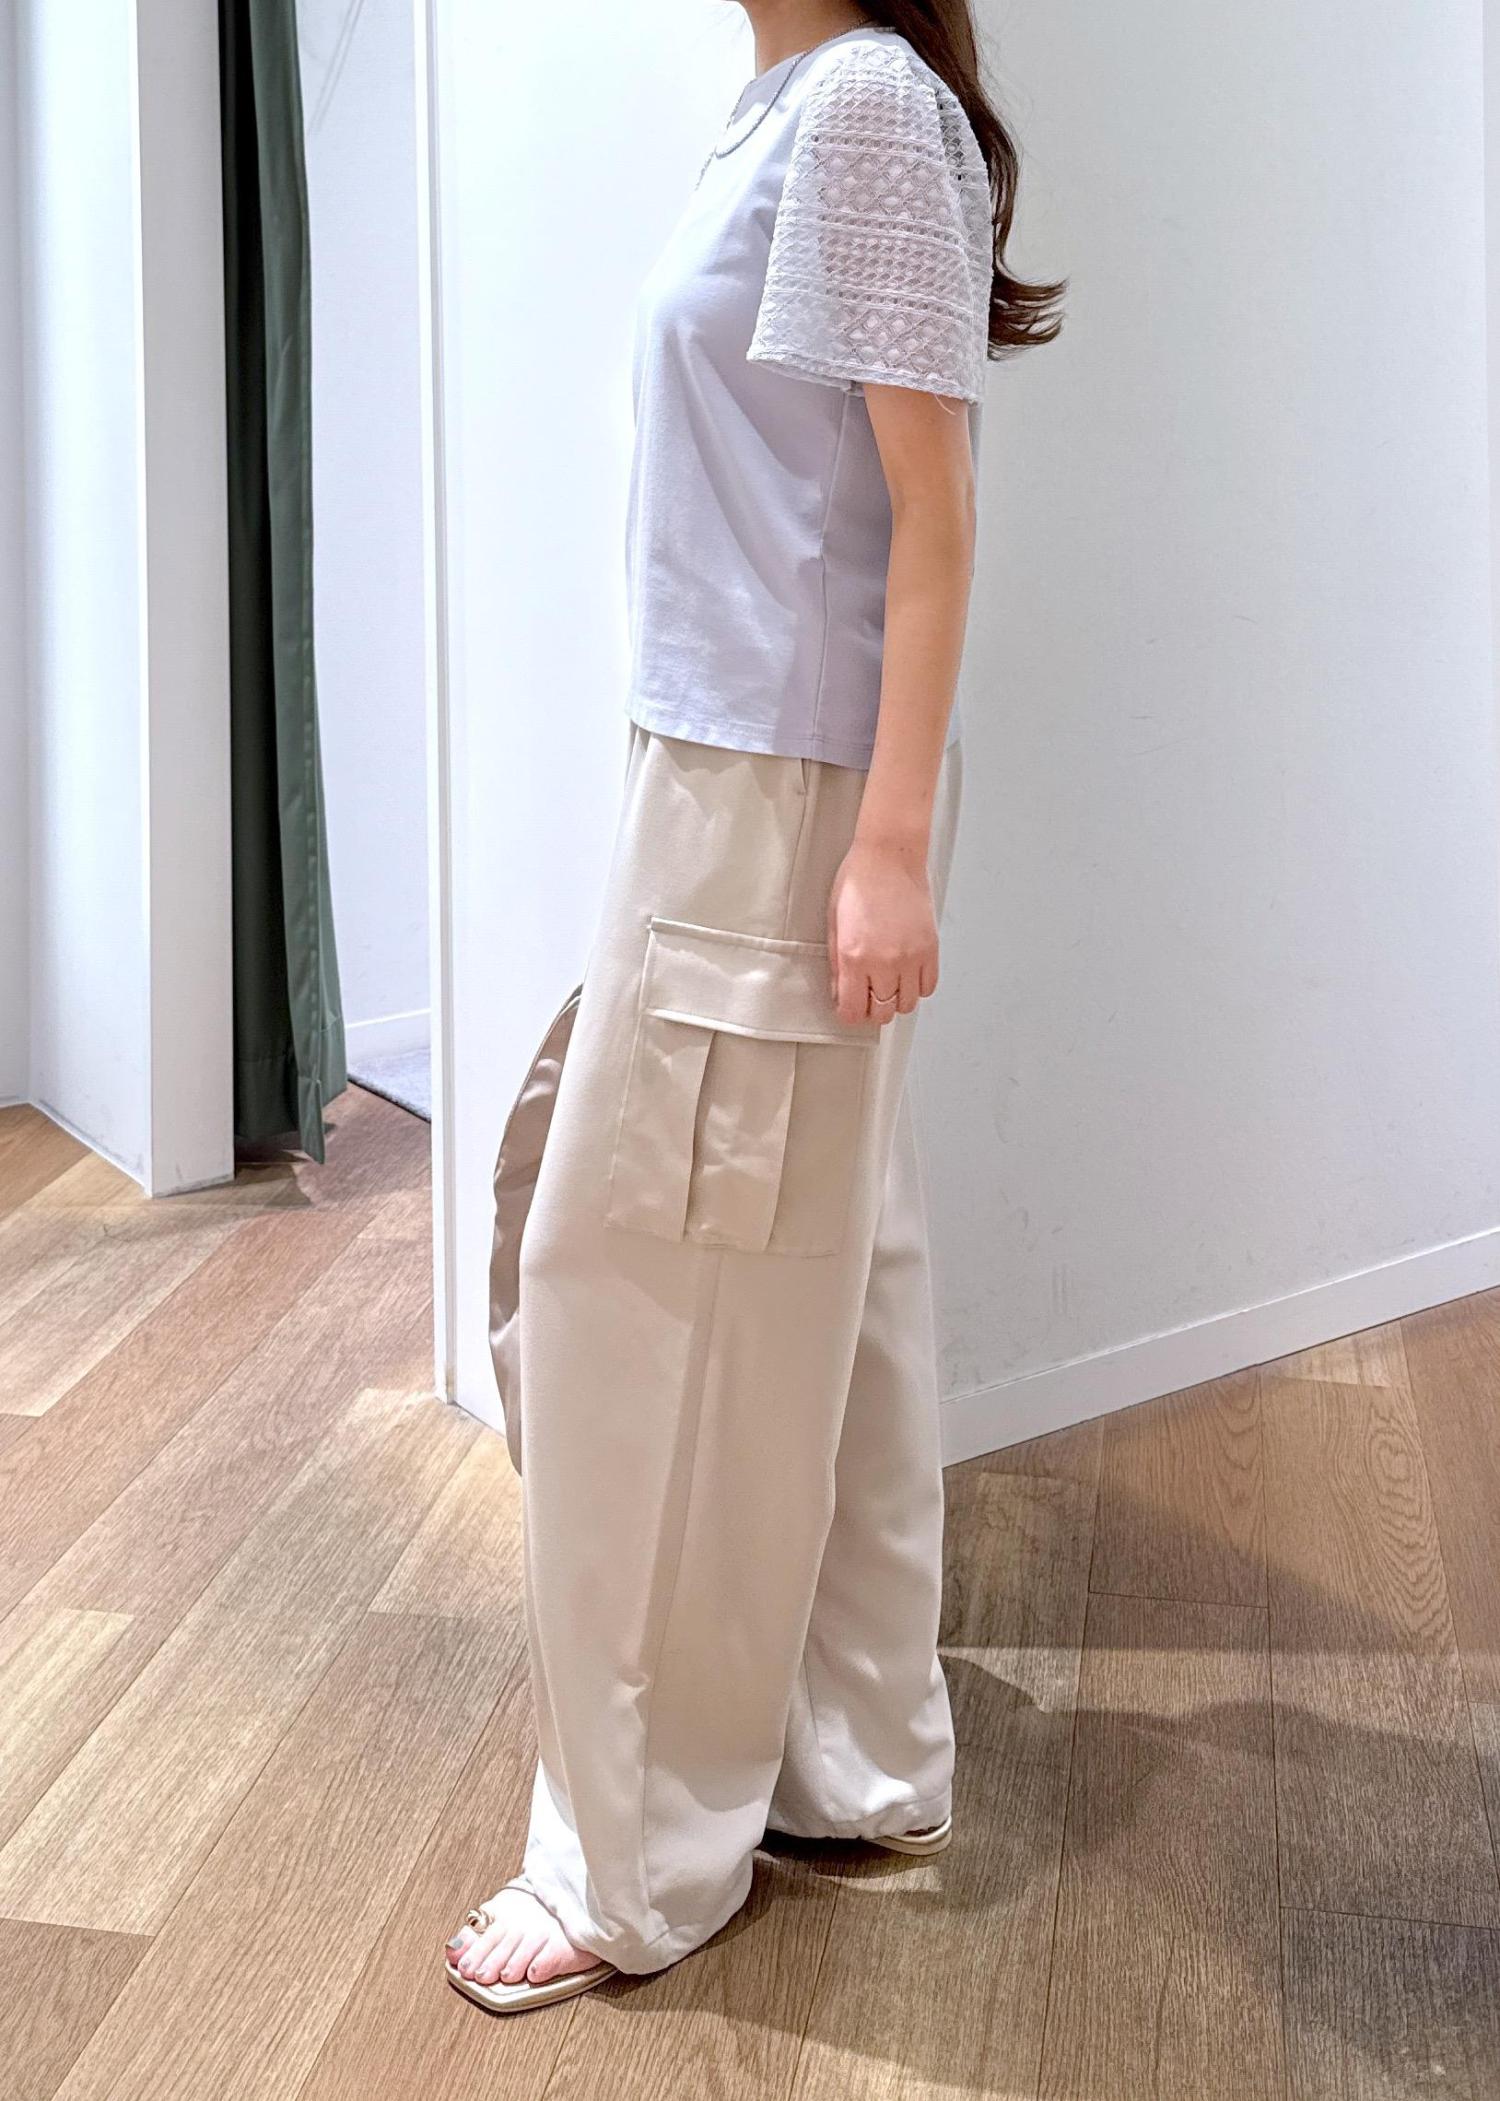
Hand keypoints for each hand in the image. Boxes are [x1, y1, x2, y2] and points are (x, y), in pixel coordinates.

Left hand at [827, 837, 938, 1026]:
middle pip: (882, 1013)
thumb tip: (840, 993)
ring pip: (906, 1004)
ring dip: (895, 1000)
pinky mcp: (930, 949)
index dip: (850, 1014)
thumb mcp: (834, 924)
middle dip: (872, 1010)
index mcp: (855, 956)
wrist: (890, 857)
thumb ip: (837, 965)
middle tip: (868, 996)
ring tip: (888, 984)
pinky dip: (917, 987)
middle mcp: (885, 962)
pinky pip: (928, 987)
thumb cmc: (860, 881)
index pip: (854, 1010)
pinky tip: (907, 975)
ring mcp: (911, 957)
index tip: (850, 1008)